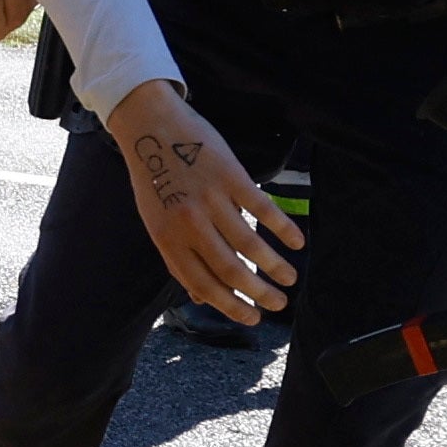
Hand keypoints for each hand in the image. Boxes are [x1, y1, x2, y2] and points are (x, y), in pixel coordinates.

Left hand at [105, 83, 297, 323]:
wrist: (150, 127)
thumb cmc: (153, 179)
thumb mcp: (155, 223)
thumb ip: (178, 259)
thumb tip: (200, 298)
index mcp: (168, 240)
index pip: (204, 285)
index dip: (230, 306)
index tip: (251, 318)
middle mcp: (189, 224)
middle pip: (231, 270)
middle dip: (258, 294)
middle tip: (278, 304)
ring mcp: (212, 200)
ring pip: (250, 244)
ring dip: (275, 267)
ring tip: (290, 279)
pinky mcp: (231, 177)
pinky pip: (263, 209)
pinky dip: (283, 228)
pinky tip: (297, 242)